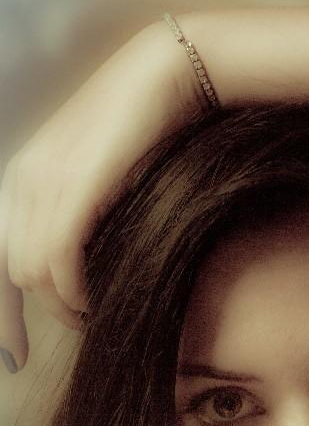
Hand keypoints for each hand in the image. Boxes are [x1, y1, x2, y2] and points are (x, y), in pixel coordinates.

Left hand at [0, 21, 202, 371]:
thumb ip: (85, 215)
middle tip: (58, 341)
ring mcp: (47, 182)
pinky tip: (92, 302)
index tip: (13, 352)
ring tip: (92, 318)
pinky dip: (71, 290)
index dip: (0, 312)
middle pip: (9, 271)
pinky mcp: (76, 187)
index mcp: (25, 176)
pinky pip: (57, 258)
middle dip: (19, 320)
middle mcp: (24, 179)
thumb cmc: (153, 127)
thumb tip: (84, 269)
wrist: (174, 73)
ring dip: (61, 307)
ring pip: (32, 271)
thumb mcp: (107, 178)